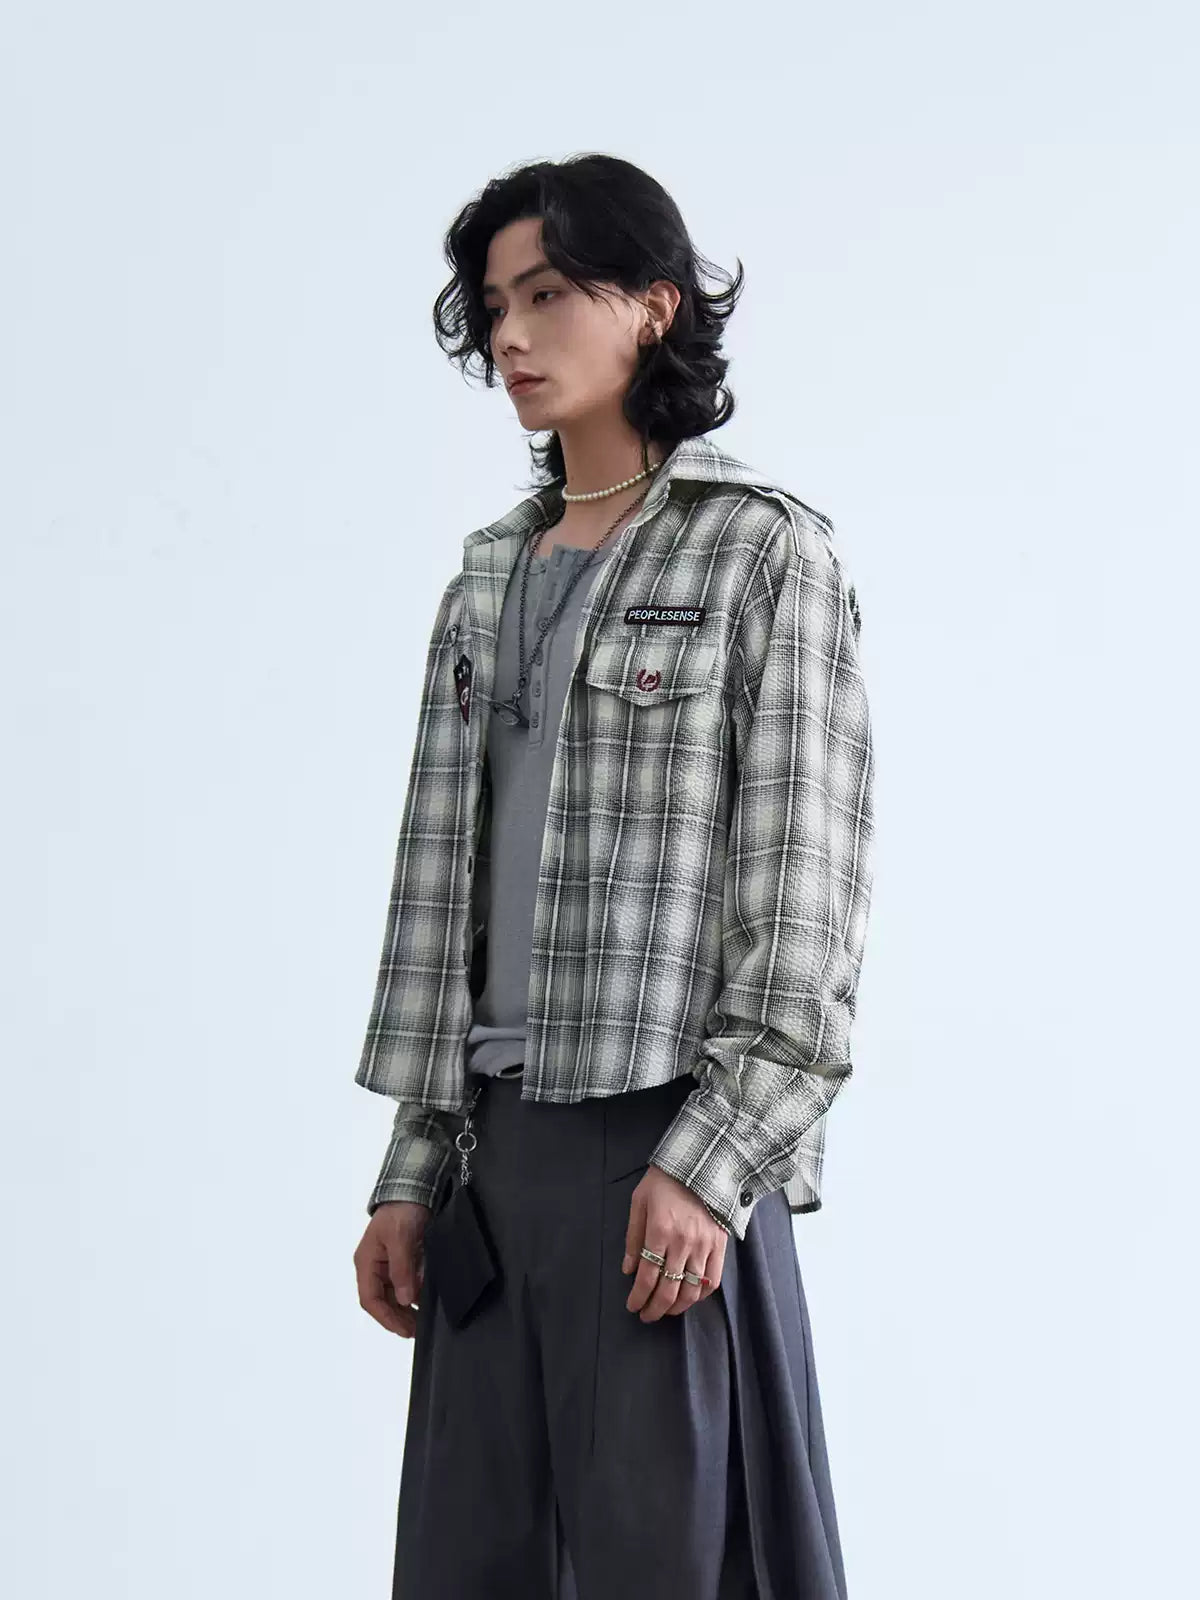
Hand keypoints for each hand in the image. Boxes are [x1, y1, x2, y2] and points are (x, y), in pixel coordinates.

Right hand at [354, 1200, 431, 1338]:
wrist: (415, 1188)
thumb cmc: (401, 1210)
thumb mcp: (400, 1238)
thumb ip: (401, 1269)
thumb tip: (404, 1299)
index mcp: (366, 1262)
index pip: (370, 1299)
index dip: (385, 1317)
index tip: (403, 1330)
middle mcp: (375, 1266)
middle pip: (382, 1301)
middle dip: (397, 1318)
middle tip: (416, 1331)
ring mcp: (389, 1264)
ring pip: (394, 1295)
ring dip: (406, 1310)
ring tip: (422, 1322)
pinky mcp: (404, 1260)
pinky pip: (406, 1284)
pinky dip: (414, 1296)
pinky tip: (425, 1304)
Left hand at [621, 1164, 728, 1322]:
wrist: (702, 1162)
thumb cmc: (665, 1181)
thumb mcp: (639, 1202)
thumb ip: (633, 1238)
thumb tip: (628, 1270)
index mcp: (660, 1231)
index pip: (647, 1277)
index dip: (638, 1297)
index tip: (632, 1306)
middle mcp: (683, 1243)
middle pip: (669, 1289)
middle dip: (655, 1309)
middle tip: (646, 1316)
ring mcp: (704, 1245)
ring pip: (692, 1290)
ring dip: (677, 1306)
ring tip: (666, 1310)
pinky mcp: (720, 1245)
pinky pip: (714, 1280)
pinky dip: (701, 1294)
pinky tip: (691, 1296)